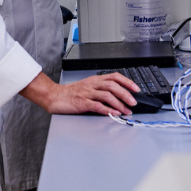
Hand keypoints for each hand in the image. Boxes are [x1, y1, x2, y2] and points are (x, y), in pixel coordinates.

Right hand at [18, 72, 139, 115]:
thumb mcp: (87, 87)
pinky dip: (107, 110)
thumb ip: (101, 90)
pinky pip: (97, 105)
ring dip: (119, 103)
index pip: (114, 77)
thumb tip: (118, 96)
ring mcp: (87, 93)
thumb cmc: (70, 94)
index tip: (136, 89)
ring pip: (107, 95)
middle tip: (134, 102)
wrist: (54, 96)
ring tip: (126, 111)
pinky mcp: (82, 103)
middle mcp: (92, 85)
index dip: (127, 82)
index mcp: (94, 80)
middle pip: (113, 86)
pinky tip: (114, 113)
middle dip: (126, 94)